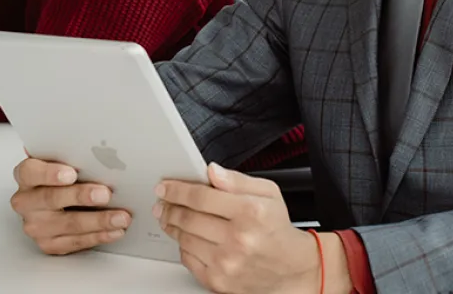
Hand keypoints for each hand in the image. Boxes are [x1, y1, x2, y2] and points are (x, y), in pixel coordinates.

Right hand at [10, 157, 131, 254]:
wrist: (54, 200)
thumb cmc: (63, 174)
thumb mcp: (63, 160)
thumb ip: (73, 156)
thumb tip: (102, 152)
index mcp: (26, 175)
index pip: (31, 172)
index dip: (50, 173)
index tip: (71, 173)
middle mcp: (26, 202)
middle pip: (52, 199)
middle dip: (81, 196)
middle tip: (105, 194)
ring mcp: (35, 225)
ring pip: (68, 224)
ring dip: (98, 221)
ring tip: (121, 217)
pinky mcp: (48, 244)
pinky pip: (75, 242)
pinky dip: (98, 236)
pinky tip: (114, 230)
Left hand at [156, 163, 335, 293]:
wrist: (290, 269)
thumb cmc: (276, 228)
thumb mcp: (268, 193)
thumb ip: (237, 180)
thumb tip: (212, 171)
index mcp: (250, 212)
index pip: (201, 196)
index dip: (177, 190)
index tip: (164, 187)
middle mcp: (238, 239)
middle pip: (188, 218)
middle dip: (169, 207)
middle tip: (162, 201)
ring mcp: (227, 263)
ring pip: (184, 238)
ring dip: (172, 225)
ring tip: (170, 216)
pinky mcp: (218, 282)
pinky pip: (188, 259)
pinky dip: (183, 246)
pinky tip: (187, 236)